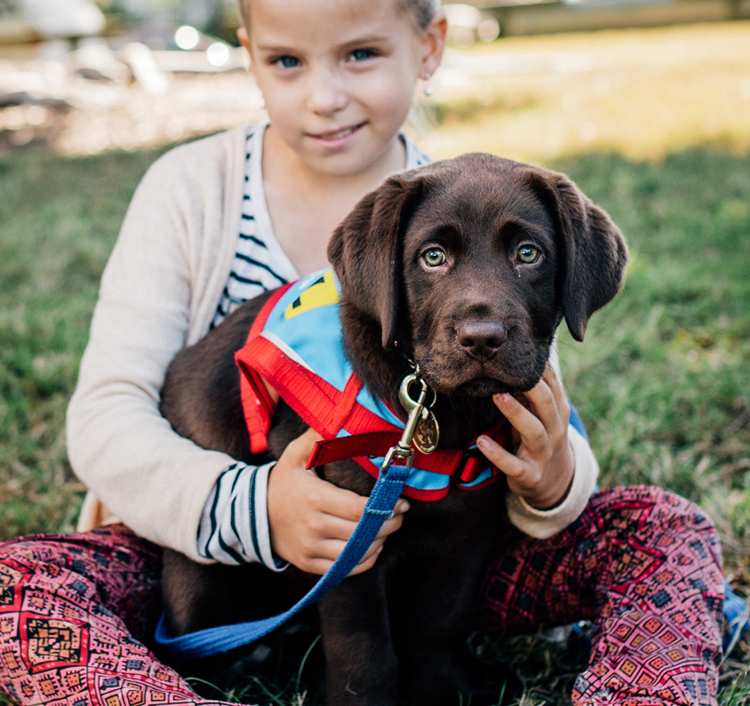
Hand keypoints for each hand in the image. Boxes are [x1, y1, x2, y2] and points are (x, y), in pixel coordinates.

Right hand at [267, 428, 409, 574]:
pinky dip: (363, 560)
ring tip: (388, 528)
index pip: (360, 509)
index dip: (386, 508)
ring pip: (356, 553)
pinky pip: (344, 569)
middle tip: (401, 515)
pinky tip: (373, 546)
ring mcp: (310, 547)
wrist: (252, 513)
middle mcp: (313, 526)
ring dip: (379, 542)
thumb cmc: (282, 481)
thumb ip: (318, 437)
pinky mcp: (309, 563)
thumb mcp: (295, 455)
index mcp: (314, 498)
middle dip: (388, 524)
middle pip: (362, 533)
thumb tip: (341, 415)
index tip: (402, 502)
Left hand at [477, 364, 573, 509]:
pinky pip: (513, 464)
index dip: (540, 368)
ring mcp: (542, 452)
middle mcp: (554, 430)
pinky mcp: (529, 474)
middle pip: (547, 403)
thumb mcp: (542, 415)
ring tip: (497, 396)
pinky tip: (481, 441)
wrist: (555, 482)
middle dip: (531, 386)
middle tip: (508, 371)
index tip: (523, 350)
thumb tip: (512, 359)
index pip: (553, 385)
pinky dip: (497, 453)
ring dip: (515, 412)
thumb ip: (531, 392)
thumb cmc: (542, 437)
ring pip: (532, 430)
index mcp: (558, 412)